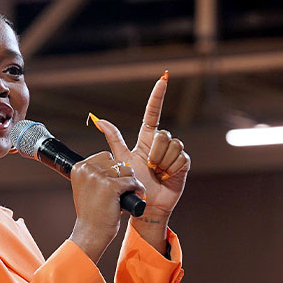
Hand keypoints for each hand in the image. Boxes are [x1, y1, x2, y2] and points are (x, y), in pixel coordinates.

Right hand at [67, 151, 144, 261]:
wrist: (91, 233)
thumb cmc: (92, 213)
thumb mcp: (87, 188)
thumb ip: (95, 174)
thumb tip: (119, 164)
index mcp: (79, 167)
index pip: (105, 156)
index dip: (113, 169)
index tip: (114, 183)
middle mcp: (87, 169)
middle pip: (117, 162)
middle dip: (123, 176)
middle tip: (122, 190)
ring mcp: (98, 177)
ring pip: (126, 170)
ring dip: (131, 181)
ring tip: (129, 193)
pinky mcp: (111, 186)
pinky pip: (132, 181)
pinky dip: (137, 189)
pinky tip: (137, 195)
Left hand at [90, 74, 190, 219]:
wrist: (146, 204)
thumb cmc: (133, 183)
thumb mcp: (121, 160)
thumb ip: (113, 139)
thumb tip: (99, 120)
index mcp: (146, 138)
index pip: (153, 112)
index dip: (158, 95)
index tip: (164, 78)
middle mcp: (161, 143)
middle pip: (163, 134)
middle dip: (154, 151)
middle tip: (149, 166)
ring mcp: (174, 153)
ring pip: (172, 146)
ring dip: (162, 162)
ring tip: (157, 173)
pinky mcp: (183, 164)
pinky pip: (180, 158)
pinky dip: (171, 169)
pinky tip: (166, 176)